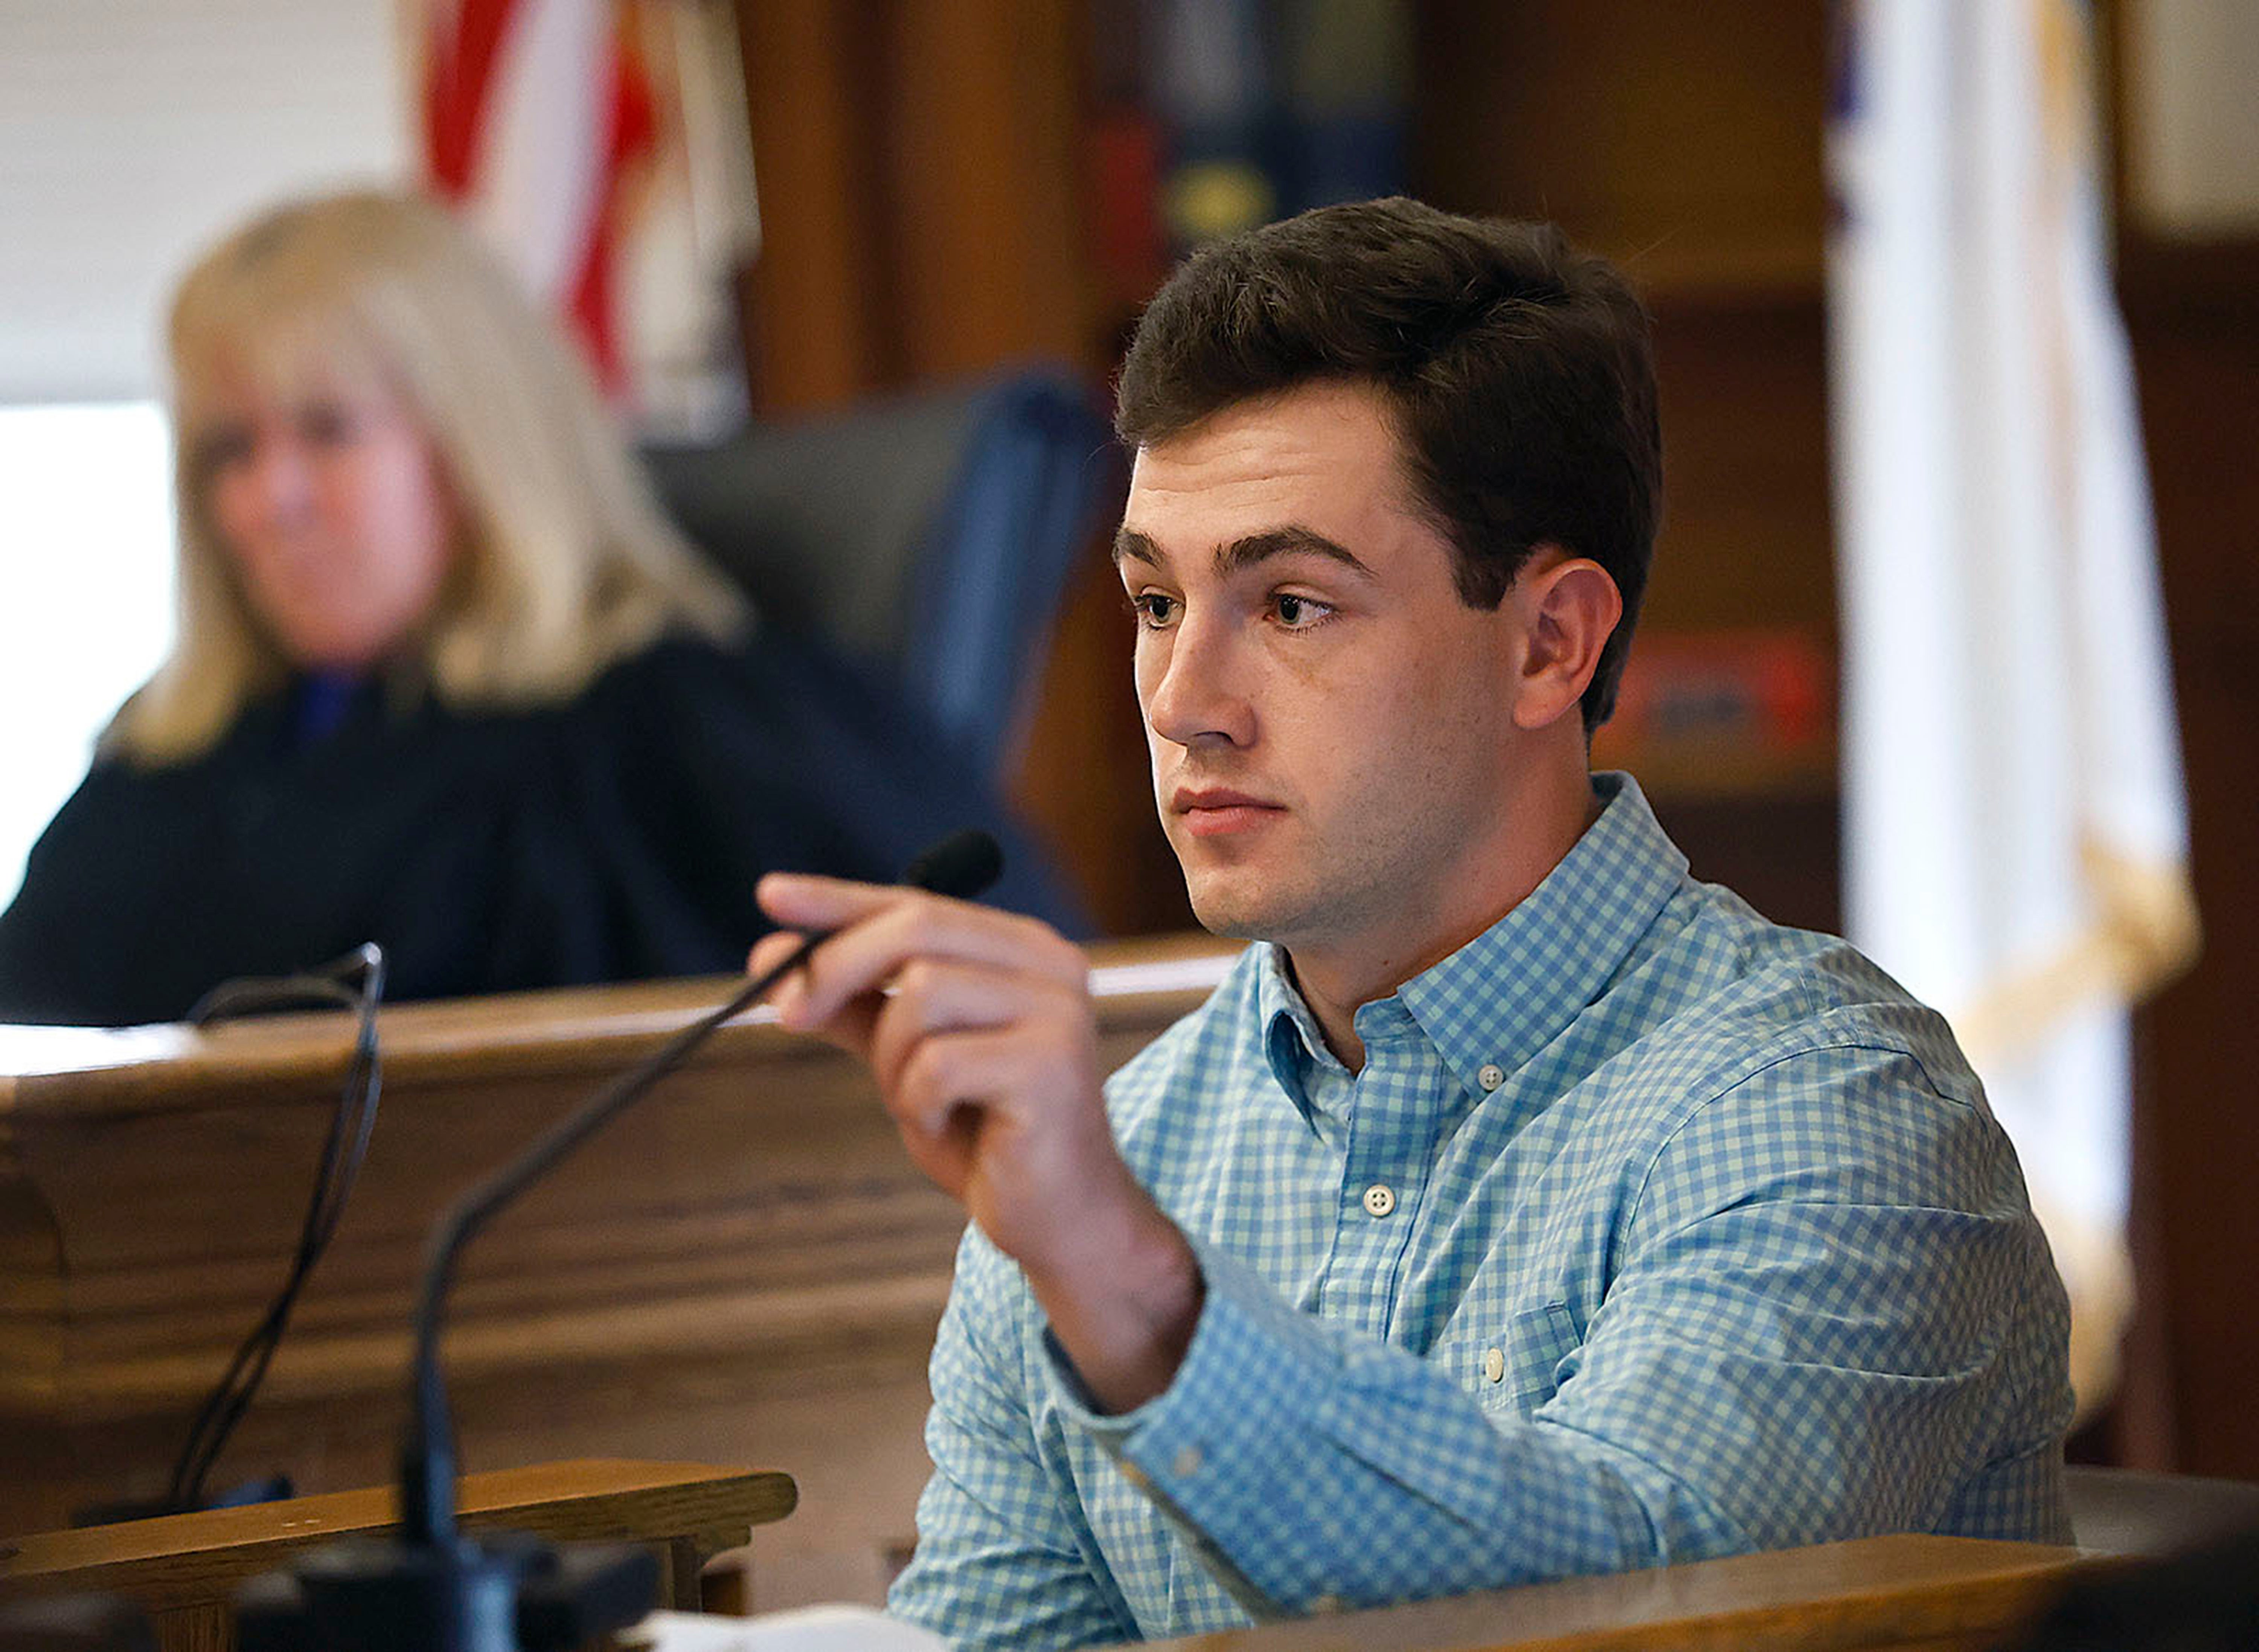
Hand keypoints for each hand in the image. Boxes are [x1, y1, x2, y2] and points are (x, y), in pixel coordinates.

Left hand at [750, 875, 1201, 1410]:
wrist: (1058, 1220)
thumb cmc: (985, 1136)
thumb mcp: (906, 1059)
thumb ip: (853, 1006)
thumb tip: (769, 959)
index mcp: (1021, 950)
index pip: (917, 902)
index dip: (840, 899)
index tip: (769, 894)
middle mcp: (1049, 964)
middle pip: (917, 928)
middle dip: (837, 966)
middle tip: (786, 1013)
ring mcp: (1057, 1012)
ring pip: (921, 992)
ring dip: (892, 1059)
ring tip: (921, 1104)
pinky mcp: (1051, 1066)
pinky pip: (938, 1064)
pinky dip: (919, 1105)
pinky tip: (950, 1127)